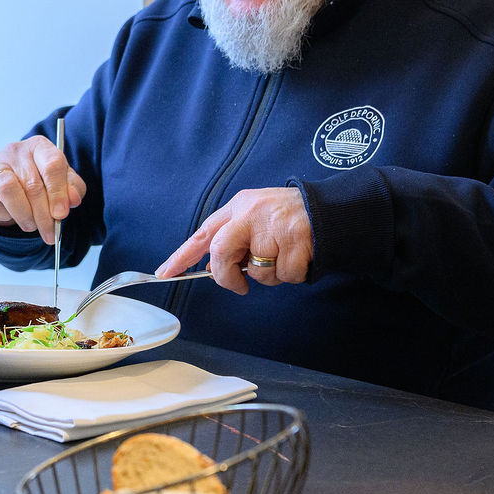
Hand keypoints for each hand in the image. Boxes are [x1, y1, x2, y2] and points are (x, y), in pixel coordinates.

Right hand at [0, 134, 86, 243]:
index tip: (61, 214)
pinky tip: (12, 216)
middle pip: (32, 184)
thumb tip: (73, 199)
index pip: (52, 164)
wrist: (12, 186)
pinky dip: (5, 215)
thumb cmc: (41, 182)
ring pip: (8, 190)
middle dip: (43, 215)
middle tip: (49, 232)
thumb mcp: (63, 183)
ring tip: (31, 225)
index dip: (58, 192)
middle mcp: (16, 151)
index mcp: (40, 146)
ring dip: (23, 215)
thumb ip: (73, 189)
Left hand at [155, 187, 312, 294]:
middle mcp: (251, 214)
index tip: (165, 273)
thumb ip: (233, 238)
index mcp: (238, 208)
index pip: (203, 234)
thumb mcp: (254, 216)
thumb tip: (213, 268)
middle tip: (238, 285)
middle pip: (222, 252)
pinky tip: (299, 258)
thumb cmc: (287, 217)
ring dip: (270, 275)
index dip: (182, 256)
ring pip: (258, 270)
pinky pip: (286, 275)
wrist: (328, 208)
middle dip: (227, 276)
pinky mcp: (296, 239)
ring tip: (283, 257)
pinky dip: (293, 275)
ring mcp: (274, 226)